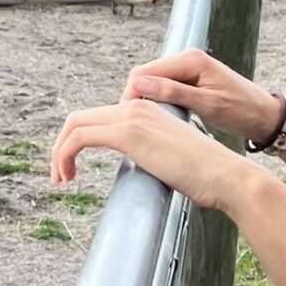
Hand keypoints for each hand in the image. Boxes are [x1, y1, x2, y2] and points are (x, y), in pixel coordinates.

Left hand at [50, 97, 255, 212]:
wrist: (226, 176)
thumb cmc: (204, 175)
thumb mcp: (168, 157)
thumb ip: (149, 152)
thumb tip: (138, 164)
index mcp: (145, 109)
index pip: (97, 117)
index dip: (76, 141)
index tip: (72, 168)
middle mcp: (136, 106)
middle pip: (79, 118)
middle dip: (61, 146)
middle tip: (58, 175)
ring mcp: (131, 116)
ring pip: (75, 126)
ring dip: (59, 153)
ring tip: (59, 180)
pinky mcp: (128, 133)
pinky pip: (79, 138)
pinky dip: (64, 155)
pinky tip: (67, 177)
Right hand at [120, 48, 281, 143]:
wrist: (266, 116)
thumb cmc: (242, 111)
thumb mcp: (207, 105)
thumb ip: (172, 92)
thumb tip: (139, 85)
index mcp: (191, 60)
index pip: (144, 72)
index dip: (131, 94)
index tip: (127, 118)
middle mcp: (187, 58)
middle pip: (145, 74)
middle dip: (137, 97)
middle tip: (134, 123)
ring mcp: (189, 68)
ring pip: (153, 82)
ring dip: (147, 99)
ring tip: (147, 122)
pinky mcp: (191, 79)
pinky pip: (164, 86)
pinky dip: (158, 100)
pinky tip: (161, 116)